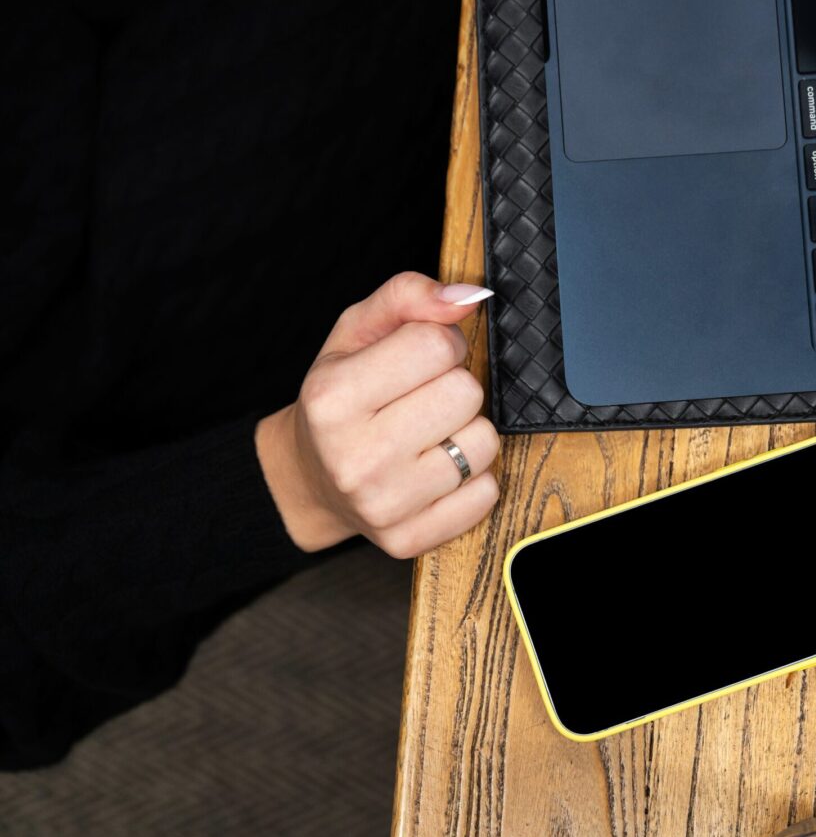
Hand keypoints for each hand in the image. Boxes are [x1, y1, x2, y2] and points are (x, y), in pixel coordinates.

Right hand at [255, 272, 500, 556]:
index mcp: (333, 397)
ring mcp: (382, 504)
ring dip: (467, 432)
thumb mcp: (355, 333)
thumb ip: (408, 298)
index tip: (422, 358)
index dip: (440, 343)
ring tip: (431, 434)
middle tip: (424, 398)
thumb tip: (468, 296)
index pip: (436, 345)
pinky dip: (472, 478)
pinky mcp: (407, 540)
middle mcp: (353, 457)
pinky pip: (486, 493)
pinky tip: (437, 470)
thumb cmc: (340, 399)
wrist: (309, 479)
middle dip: (455, 387)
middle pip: (465, 393)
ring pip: (483, 444)